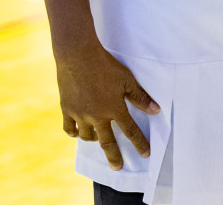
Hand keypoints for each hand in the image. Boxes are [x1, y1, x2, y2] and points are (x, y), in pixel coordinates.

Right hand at [55, 41, 159, 170]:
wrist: (78, 55)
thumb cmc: (105, 65)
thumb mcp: (126, 79)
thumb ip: (140, 96)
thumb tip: (156, 110)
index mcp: (114, 109)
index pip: (131, 131)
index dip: (140, 143)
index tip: (146, 154)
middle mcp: (97, 116)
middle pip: (107, 142)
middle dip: (114, 156)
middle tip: (117, 168)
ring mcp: (80, 114)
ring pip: (87, 136)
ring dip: (95, 139)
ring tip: (99, 138)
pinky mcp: (66, 109)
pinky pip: (69, 128)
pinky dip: (74, 132)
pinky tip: (78, 132)